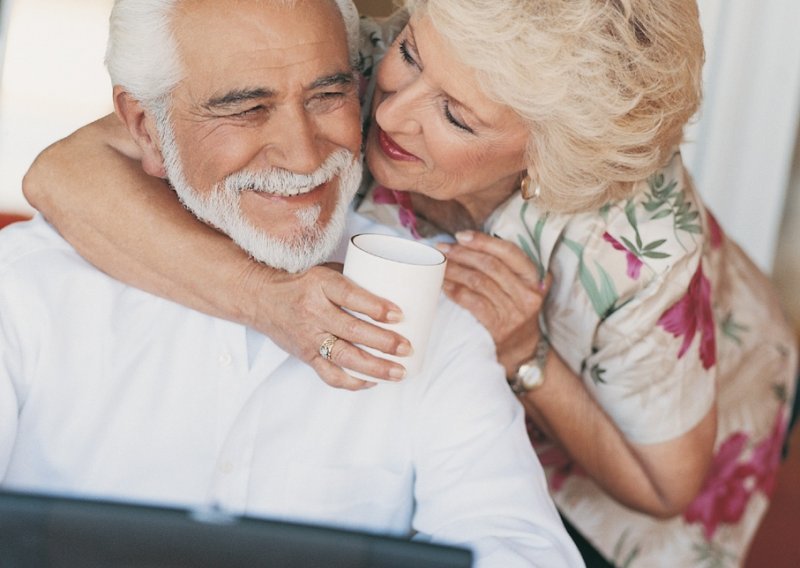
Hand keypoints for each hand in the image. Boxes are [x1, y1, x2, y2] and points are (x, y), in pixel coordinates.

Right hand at [240, 263, 411, 389]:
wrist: (260, 298)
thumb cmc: (300, 281)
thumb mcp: (324, 271)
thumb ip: (353, 280)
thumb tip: (395, 288)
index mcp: (319, 285)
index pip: (350, 296)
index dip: (376, 307)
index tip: (399, 315)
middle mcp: (313, 312)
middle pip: (352, 331)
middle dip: (384, 343)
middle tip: (407, 348)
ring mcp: (308, 337)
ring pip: (344, 358)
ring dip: (375, 368)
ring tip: (399, 372)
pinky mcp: (305, 356)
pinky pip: (330, 375)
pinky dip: (353, 382)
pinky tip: (373, 381)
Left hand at [436, 231, 549, 376]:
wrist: (521, 350)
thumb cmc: (513, 311)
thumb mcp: (520, 288)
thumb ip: (504, 267)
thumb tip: (465, 243)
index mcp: (534, 279)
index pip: (509, 253)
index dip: (484, 241)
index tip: (461, 236)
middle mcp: (527, 294)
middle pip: (491, 265)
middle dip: (463, 254)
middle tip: (442, 248)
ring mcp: (514, 312)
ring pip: (479, 282)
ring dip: (455, 270)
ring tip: (439, 264)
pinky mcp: (498, 327)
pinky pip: (472, 302)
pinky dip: (455, 291)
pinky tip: (443, 285)